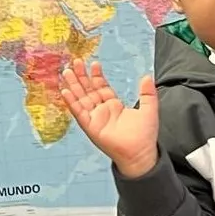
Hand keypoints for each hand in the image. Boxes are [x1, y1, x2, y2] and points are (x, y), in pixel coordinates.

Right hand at [59, 58, 158, 177]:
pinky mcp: (90, 127)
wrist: (140, 153)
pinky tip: (66, 91)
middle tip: (75, 62)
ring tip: (66, 71)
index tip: (94, 63)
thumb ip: (148, 94)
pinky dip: (72, 102)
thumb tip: (147, 77)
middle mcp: (102, 111)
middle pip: (88, 90)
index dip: (97, 76)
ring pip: (81, 98)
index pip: (102, 87)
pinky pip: (79, 112)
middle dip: (81, 76)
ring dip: (74, 85)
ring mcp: (95, 118)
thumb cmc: (145, 135)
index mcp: (114, 106)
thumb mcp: (149, 109)